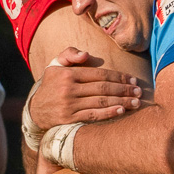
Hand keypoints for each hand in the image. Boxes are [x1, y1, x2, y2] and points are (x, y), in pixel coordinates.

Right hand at [30, 46, 144, 127]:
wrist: (35, 110)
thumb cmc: (51, 84)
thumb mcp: (55, 64)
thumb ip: (69, 54)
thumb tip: (86, 55)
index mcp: (68, 74)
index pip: (99, 74)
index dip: (118, 76)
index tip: (132, 79)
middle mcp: (68, 89)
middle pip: (102, 88)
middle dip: (124, 89)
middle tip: (139, 91)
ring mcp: (69, 105)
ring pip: (100, 102)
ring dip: (121, 102)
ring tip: (136, 102)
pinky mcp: (69, 119)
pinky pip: (93, 115)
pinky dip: (108, 113)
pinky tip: (121, 110)